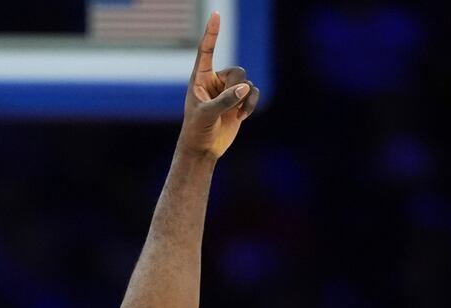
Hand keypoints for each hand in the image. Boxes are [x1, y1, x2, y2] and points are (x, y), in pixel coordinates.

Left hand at [177, 12, 258, 158]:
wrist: (203, 149)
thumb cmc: (197, 130)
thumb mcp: (207, 114)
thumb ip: (225, 100)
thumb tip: (245, 87)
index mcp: (200, 78)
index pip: (206, 50)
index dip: (212, 33)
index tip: (216, 15)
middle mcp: (215, 80)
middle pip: (237, 71)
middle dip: (237, 87)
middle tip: (229, 103)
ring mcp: (228, 90)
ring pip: (247, 82)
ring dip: (245, 98)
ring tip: (237, 113)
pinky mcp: (239, 101)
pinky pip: (253, 92)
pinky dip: (251, 103)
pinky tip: (242, 116)